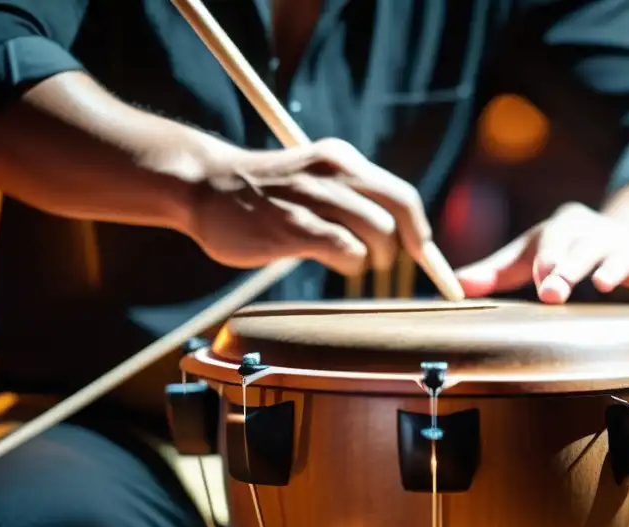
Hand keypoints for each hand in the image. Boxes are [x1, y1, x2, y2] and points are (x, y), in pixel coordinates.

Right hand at [186, 138, 438, 275]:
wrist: (203, 186)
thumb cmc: (265, 194)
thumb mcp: (315, 182)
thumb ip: (352, 200)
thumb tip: (399, 238)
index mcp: (342, 159)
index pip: (402, 195)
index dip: (420, 231)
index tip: (425, 255)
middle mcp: (333, 171)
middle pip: (399, 212)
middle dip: (403, 247)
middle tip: (381, 261)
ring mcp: (313, 197)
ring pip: (378, 232)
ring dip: (374, 258)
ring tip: (351, 261)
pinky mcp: (293, 226)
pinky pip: (347, 250)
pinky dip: (351, 263)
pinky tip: (334, 262)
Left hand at [455, 202, 628, 311]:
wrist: (623, 233)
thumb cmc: (563, 249)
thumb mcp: (531, 253)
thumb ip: (496, 271)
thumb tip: (456, 288)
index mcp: (563, 225)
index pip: (551, 240)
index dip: (545, 259)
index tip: (538, 280)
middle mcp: (594, 232)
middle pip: (581, 248)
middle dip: (569, 267)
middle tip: (554, 290)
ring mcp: (623, 248)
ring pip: (618, 258)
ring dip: (612, 270)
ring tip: (606, 285)